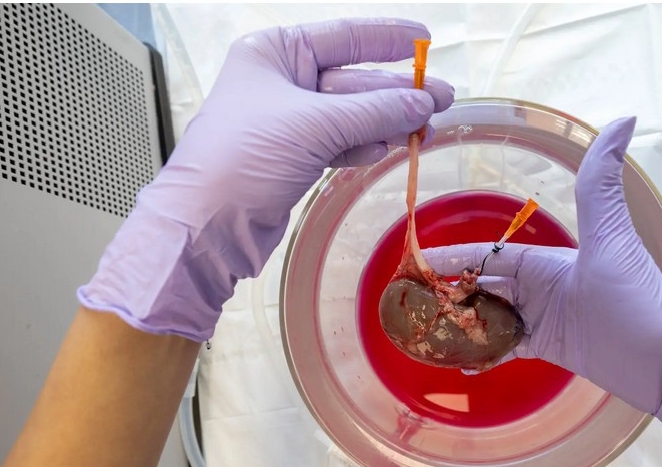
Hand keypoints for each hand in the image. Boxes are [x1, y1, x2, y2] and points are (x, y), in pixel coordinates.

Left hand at [78, 18, 453, 340]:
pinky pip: (340, 142)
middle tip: (442, 99)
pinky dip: (363, 145)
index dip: (387, 38)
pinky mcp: (294, 157)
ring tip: (425, 127)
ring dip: (386, 122)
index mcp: (275, 53)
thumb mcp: (315, 125)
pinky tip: (388, 146)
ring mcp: (288, 121)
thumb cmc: (245, 158)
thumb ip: (374, 111)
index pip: (343, 37)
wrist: (208, 225)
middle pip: (353, 80)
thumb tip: (424, 101)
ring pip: (351, 115)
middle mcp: (281, 81)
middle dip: (396, 91)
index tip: (425, 41)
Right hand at [424, 117, 661, 453]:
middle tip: (409, 304)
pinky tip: (457, 360)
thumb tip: (624, 117)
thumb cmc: (637, 300)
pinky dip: (483, 351)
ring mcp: (544, 317)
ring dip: (461, 322)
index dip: (453, 257)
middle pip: (483, 286)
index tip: (418, 262)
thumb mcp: (610, 239)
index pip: (488, 255)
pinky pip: (506, 347)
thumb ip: (599, 183)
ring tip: (424, 332)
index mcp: (548, 261)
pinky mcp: (549, 348)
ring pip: (490, 316)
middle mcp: (541, 286)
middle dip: (448, 292)